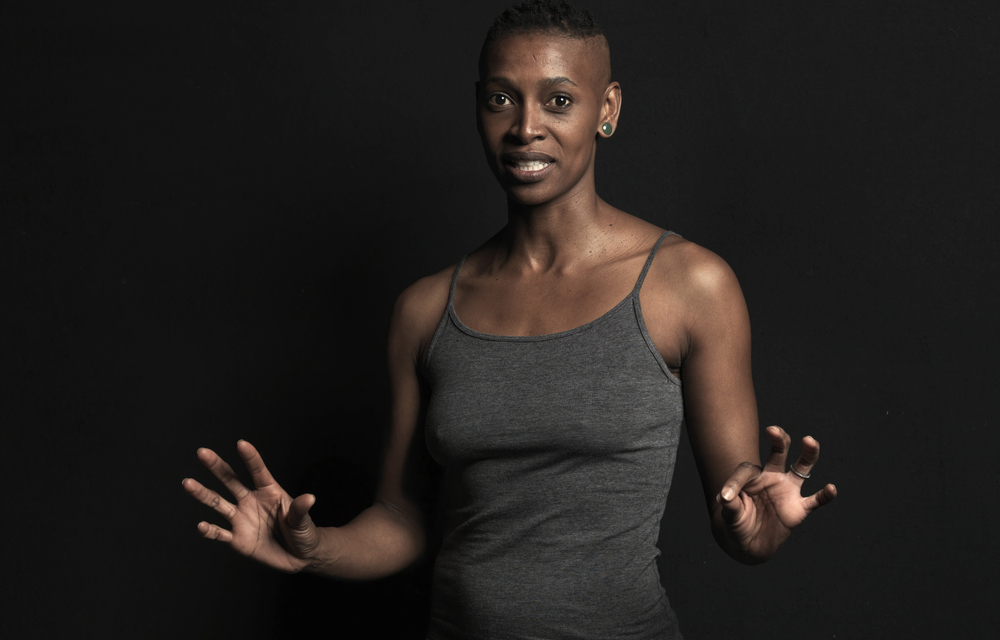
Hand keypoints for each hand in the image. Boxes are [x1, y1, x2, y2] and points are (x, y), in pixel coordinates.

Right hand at [182, 440, 319, 572]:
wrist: (299, 556)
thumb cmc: (304, 532)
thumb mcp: (303, 521)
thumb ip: (300, 510)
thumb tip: (309, 498)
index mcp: (269, 491)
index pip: (257, 471)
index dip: (250, 457)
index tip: (241, 443)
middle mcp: (251, 501)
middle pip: (230, 480)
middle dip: (216, 466)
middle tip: (202, 452)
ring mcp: (241, 518)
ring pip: (217, 503)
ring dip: (202, 494)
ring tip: (188, 483)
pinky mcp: (237, 539)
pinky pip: (219, 533)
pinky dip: (209, 531)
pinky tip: (201, 526)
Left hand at [716, 426, 836, 561]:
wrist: (750, 545)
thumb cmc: (737, 524)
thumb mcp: (729, 515)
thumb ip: (730, 505)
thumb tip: (724, 496)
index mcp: (752, 476)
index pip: (746, 470)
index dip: (735, 482)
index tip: (726, 497)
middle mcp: (772, 477)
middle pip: (778, 452)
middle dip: (778, 440)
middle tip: (773, 430)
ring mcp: (787, 491)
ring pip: (802, 467)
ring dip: (808, 454)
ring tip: (809, 441)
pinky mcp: (799, 508)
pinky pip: (815, 500)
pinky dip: (824, 495)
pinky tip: (831, 488)